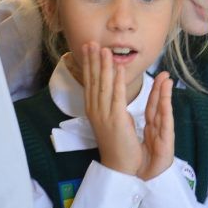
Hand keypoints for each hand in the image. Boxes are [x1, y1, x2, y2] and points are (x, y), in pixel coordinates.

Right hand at [81, 42, 141, 175]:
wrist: (119, 165)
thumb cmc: (117, 142)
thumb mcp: (111, 118)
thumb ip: (110, 103)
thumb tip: (112, 88)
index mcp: (93, 110)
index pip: (89, 82)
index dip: (88, 64)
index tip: (88, 48)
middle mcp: (95, 110)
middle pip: (93, 81)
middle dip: (92, 60)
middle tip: (91, 42)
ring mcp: (104, 115)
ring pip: (103, 85)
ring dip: (103, 66)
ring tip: (104, 49)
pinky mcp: (116, 119)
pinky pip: (116, 96)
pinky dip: (117, 81)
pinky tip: (117, 68)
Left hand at [138, 71, 174, 180]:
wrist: (141, 178)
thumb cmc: (138, 159)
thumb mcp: (135, 136)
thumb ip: (134, 122)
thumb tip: (126, 110)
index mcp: (149, 126)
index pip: (150, 104)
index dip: (152, 89)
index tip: (155, 76)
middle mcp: (156, 128)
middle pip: (157, 103)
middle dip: (160, 87)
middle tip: (164, 72)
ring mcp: (162, 134)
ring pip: (162, 110)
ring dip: (165, 94)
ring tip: (167, 79)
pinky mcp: (166, 142)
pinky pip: (165, 123)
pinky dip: (165, 109)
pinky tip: (165, 100)